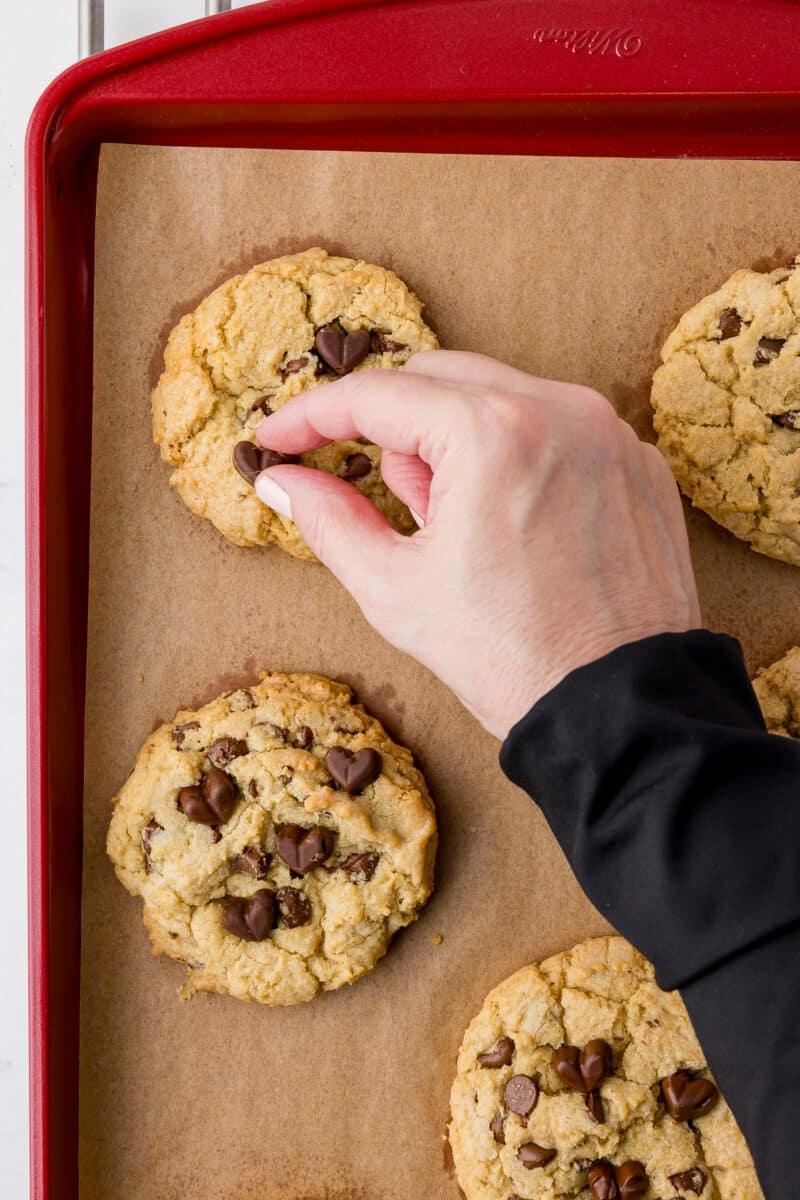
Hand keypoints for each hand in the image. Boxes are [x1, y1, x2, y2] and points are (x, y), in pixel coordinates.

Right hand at [254, 351, 700, 738]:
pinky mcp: (639, 463)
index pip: (375, 395)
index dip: (311, 416)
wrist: (620, 710)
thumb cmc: (510, 657)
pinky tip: (519, 531)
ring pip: (501, 398)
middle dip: (395, 431)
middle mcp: (559, 408)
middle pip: (439, 378)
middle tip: (393, 506)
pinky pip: (558, 430)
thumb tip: (281, 481)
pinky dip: (521, 459)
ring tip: (466, 532)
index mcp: (491, 432)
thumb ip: (328, 520)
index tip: (278, 439)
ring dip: (459, 445)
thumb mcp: (395, 589)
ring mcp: (608, 431)